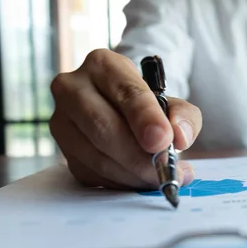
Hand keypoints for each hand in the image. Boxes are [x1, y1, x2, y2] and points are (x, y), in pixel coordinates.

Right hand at [49, 49, 201, 189]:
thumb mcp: (173, 103)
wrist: (122, 115)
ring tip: (161, 178)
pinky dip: (121, 182)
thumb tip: (180, 137)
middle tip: (165, 170)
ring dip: (133, 174)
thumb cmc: (147, 106)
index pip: (125, 92)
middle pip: (103, 127)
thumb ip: (184, 116)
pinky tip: (140, 180)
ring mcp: (62, 121)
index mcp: (103, 65)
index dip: (145, 118)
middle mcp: (73, 88)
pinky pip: (92, 174)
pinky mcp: (63, 150)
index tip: (163, 141)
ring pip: (96, 156)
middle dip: (138, 156)